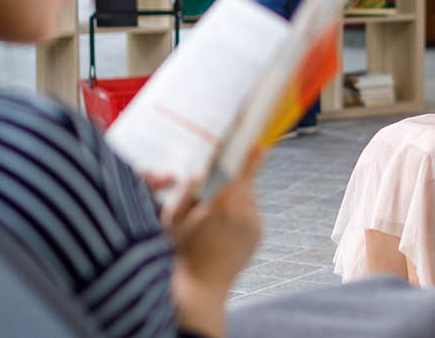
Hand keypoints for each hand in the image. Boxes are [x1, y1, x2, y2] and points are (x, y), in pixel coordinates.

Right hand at [164, 148, 263, 289]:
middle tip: (213, 194)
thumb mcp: (174, 219)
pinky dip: (240, 216)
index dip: (252, 158)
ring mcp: (255, 226)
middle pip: (245, 186)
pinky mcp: (258, 236)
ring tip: (213, 220)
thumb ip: (186, 190)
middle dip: (232, 184)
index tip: (260, 145)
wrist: (199, 289)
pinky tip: (222, 231)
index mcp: (224, 204)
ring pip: (248, 201)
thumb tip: (199, 170)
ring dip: (235, 201)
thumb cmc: (180, 252)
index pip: (244, 173)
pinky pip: (251, 216)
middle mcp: (245, 213)